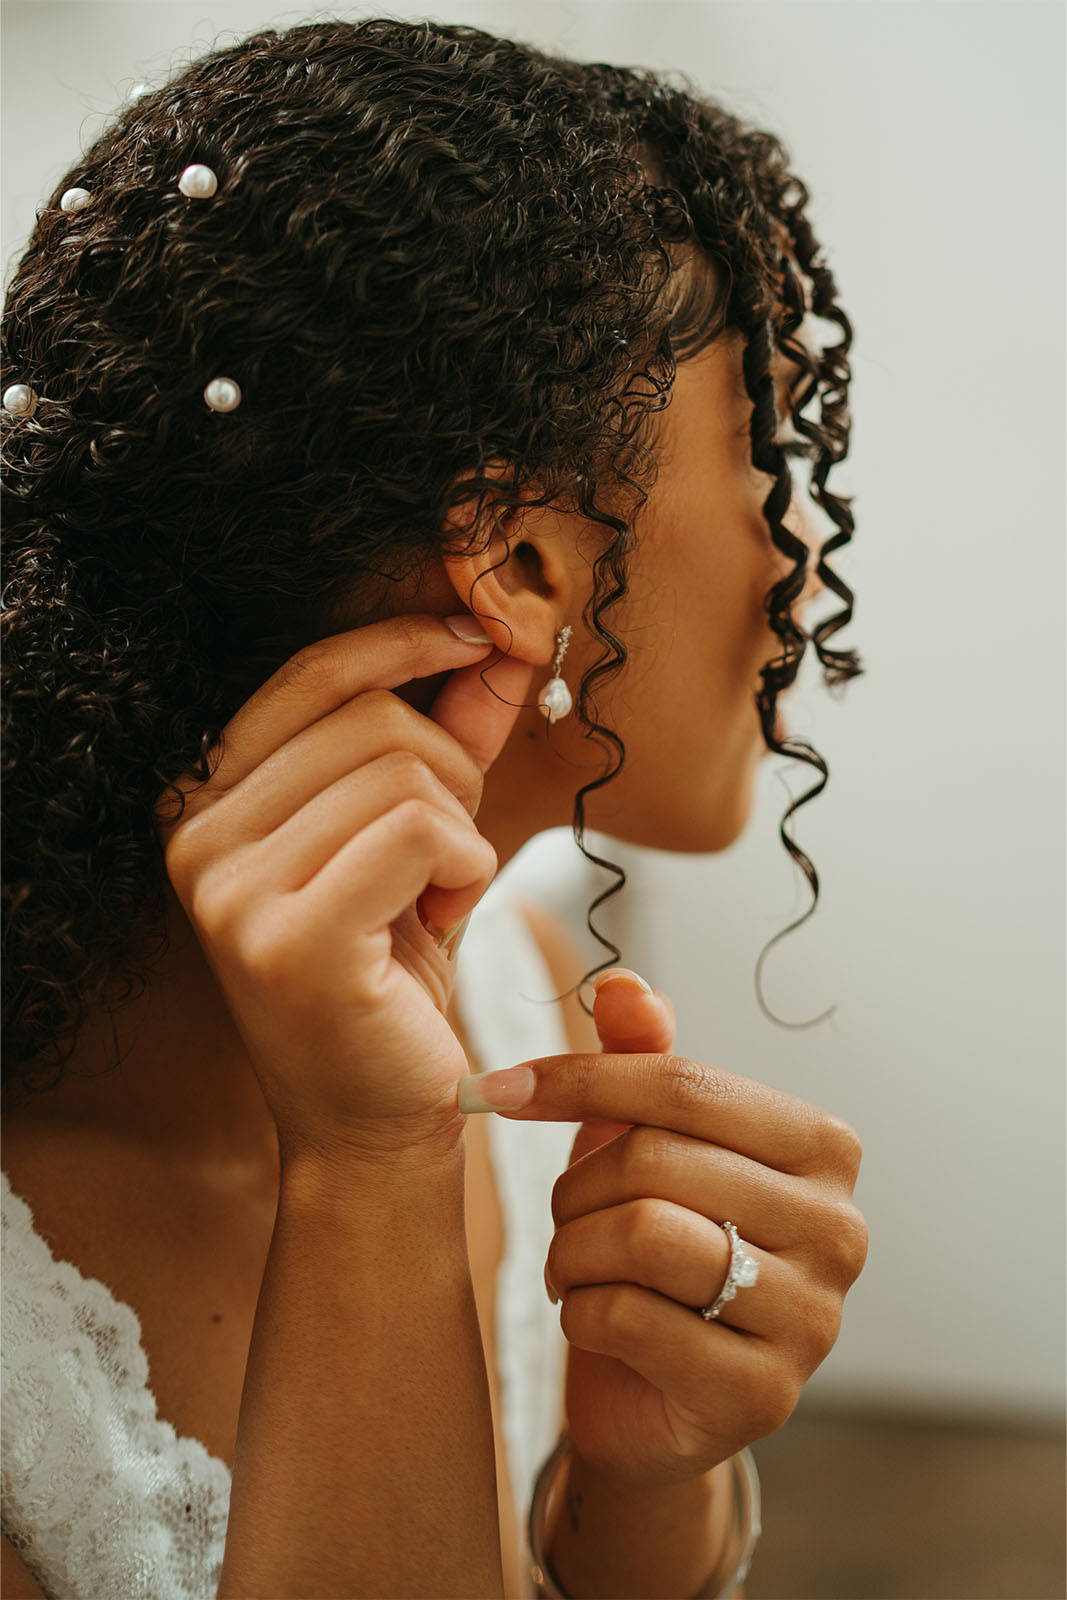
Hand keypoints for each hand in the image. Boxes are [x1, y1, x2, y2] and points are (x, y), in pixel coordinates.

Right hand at [153, 613, 532, 1164]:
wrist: (372, 1121)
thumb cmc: (388, 977)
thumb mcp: (414, 838)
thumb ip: (445, 738)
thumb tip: (497, 646)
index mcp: (205, 801)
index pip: (311, 673)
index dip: (406, 641)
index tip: (483, 641)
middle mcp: (196, 838)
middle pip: (373, 719)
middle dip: (452, 773)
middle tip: (452, 857)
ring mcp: (232, 891)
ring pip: (407, 774)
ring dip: (462, 834)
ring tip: (437, 900)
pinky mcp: (291, 941)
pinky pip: (424, 833)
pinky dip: (467, 870)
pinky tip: (444, 922)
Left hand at [486, 972, 867, 1492]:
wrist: (655, 1395)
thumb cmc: (657, 1245)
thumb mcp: (647, 1140)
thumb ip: (641, 1058)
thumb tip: (621, 984)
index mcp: (821, 1147)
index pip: (685, 1085)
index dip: (578, 1079)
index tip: (497, 1088)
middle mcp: (839, 1228)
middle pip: (657, 1160)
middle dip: (575, 1188)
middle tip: (562, 1218)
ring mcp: (813, 1318)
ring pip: (643, 1236)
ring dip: (573, 1250)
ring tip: (573, 1266)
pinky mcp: (763, 1393)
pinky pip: (631, 1318)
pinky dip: (581, 1312)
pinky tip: (592, 1319)